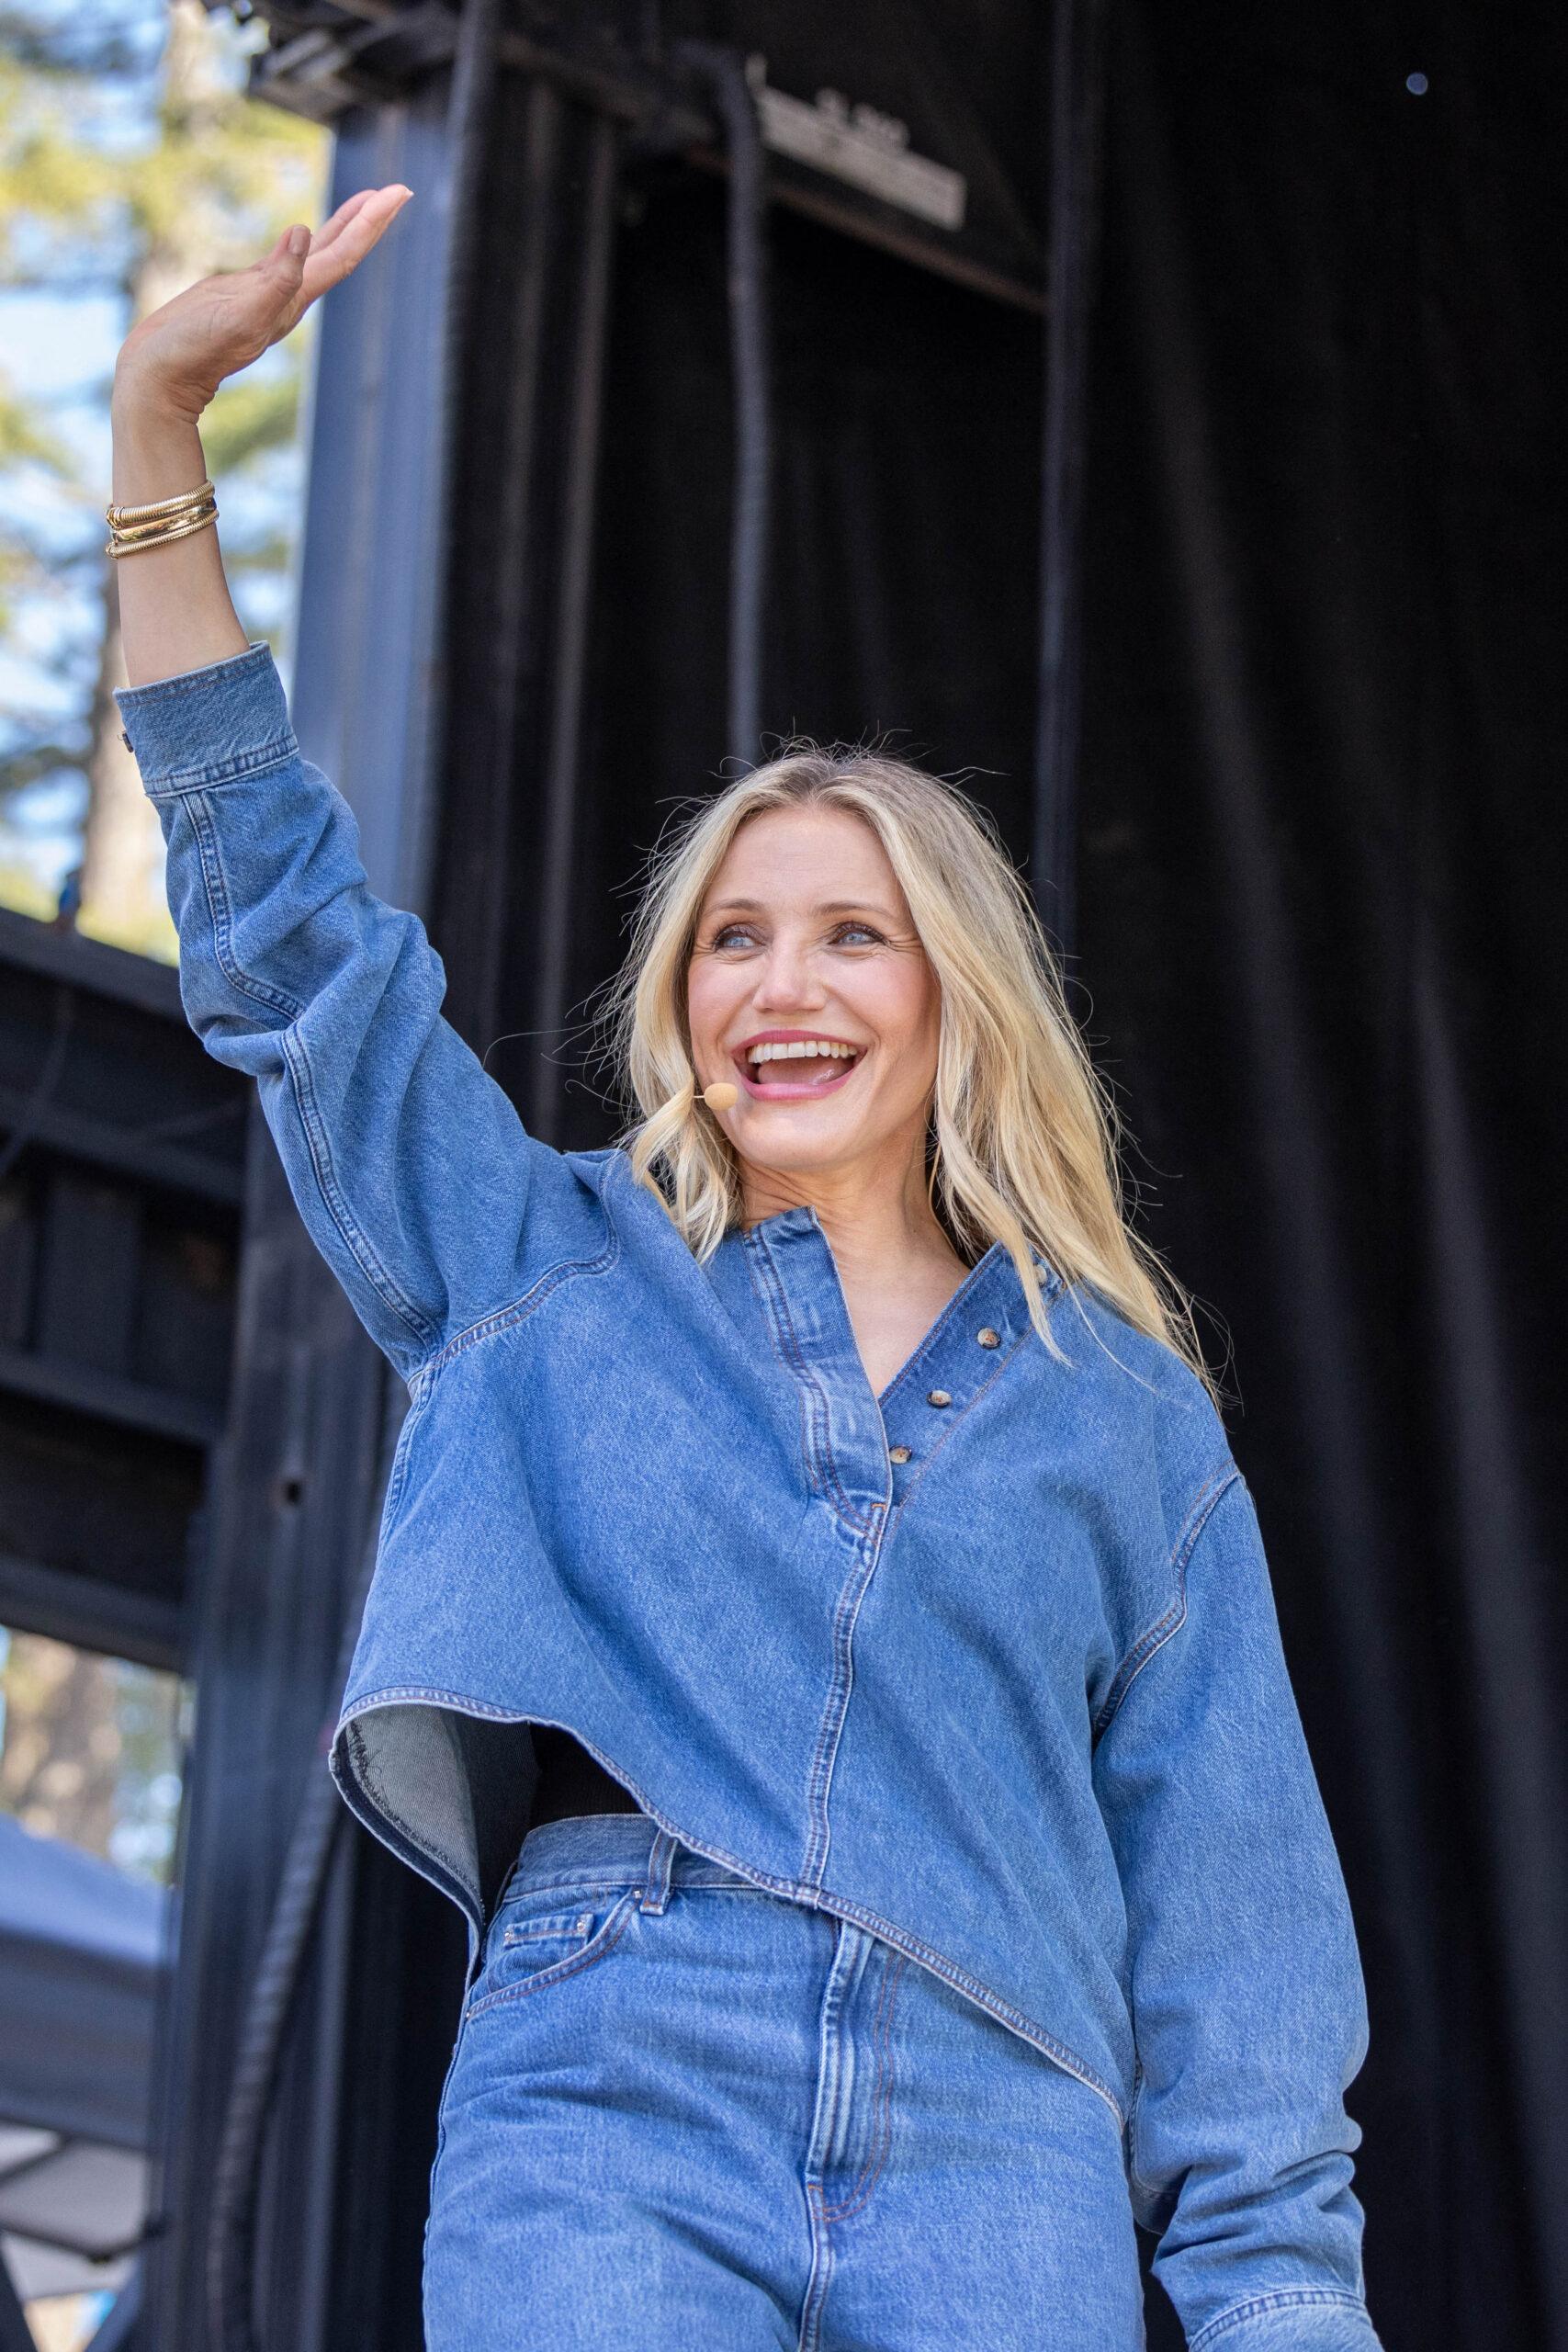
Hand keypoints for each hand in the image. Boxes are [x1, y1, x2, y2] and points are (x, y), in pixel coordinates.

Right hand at [113, 184, 413, 424]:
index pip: (343, 254)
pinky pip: (285, 261)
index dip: (371, 222)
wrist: (162, 375)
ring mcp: (268, 295)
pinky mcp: (244, 292)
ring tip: (366, 202)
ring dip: (344, 227)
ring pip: (317, 254)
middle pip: (341, 251)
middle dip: (370, 220)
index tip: (398, 192)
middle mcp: (289, 296)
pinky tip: (304, 233)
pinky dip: (304, 242)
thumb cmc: (196, 348)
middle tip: (399, 190)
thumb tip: (303, 232)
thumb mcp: (239, 313)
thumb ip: (275, 278)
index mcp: (293, 298)